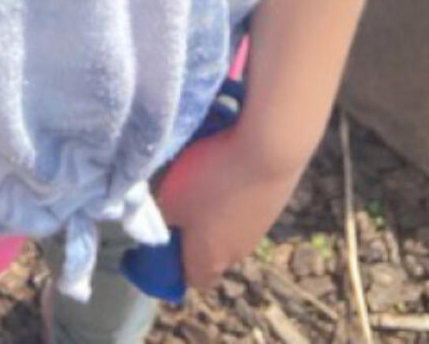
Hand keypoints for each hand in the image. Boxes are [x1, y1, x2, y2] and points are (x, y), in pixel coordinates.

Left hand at [155, 125, 309, 291]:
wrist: (270, 149)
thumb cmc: (211, 179)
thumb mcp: (169, 199)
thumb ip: (157, 219)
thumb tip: (154, 226)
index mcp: (210, 260)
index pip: (193, 279)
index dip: (175, 264)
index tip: (162, 239)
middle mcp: (238, 252)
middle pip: (211, 251)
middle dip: (193, 231)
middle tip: (178, 202)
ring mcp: (260, 227)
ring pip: (229, 225)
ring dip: (215, 208)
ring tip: (202, 177)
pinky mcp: (274, 200)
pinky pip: (246, 202)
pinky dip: (234, 189)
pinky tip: (227, 165)